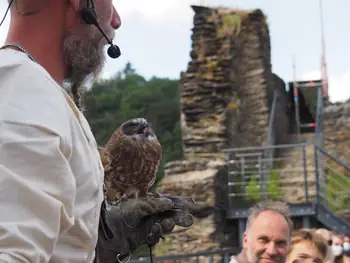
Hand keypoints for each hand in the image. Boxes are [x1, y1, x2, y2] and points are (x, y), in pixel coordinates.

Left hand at [95, 194, 212, 262]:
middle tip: (189, 220)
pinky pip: (156, 236)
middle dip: (179, 217)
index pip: (168, 201)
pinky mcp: (145, 236)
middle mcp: (151, 213)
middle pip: (170, 214)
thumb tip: (170, 203)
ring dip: (169, 225)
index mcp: (149, 202)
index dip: (180, 202)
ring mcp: (149, 224)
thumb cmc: (118, 214)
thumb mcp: (137, 206)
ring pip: (165, 225)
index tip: (193, 203)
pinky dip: (157, 234)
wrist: (105, 232)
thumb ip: (154, 205)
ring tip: (168, 224)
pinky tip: (154, 231)